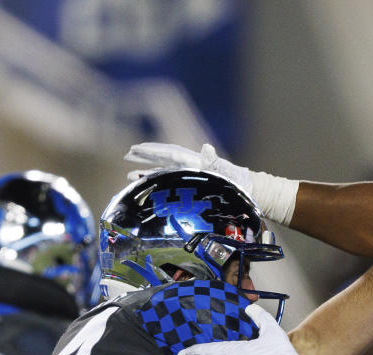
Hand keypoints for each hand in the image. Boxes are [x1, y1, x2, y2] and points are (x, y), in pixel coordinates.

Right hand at [124, 142, 253, 194]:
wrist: (245, 188)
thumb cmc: (235, 180)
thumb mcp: (224, 169)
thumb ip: (214, 160)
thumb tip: (207, 147)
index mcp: (194, 161)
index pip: (170, 154)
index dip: (153, 152)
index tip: (137, 149)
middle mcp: (188, 166)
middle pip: (162, 158)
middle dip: (145, 156)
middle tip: (127, 154)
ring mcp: (187, 174)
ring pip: (162, 172)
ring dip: (146, 172)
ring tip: (129, 175)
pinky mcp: (188, 183)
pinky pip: (168, 181)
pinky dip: (155, 182)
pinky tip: (145, 186)